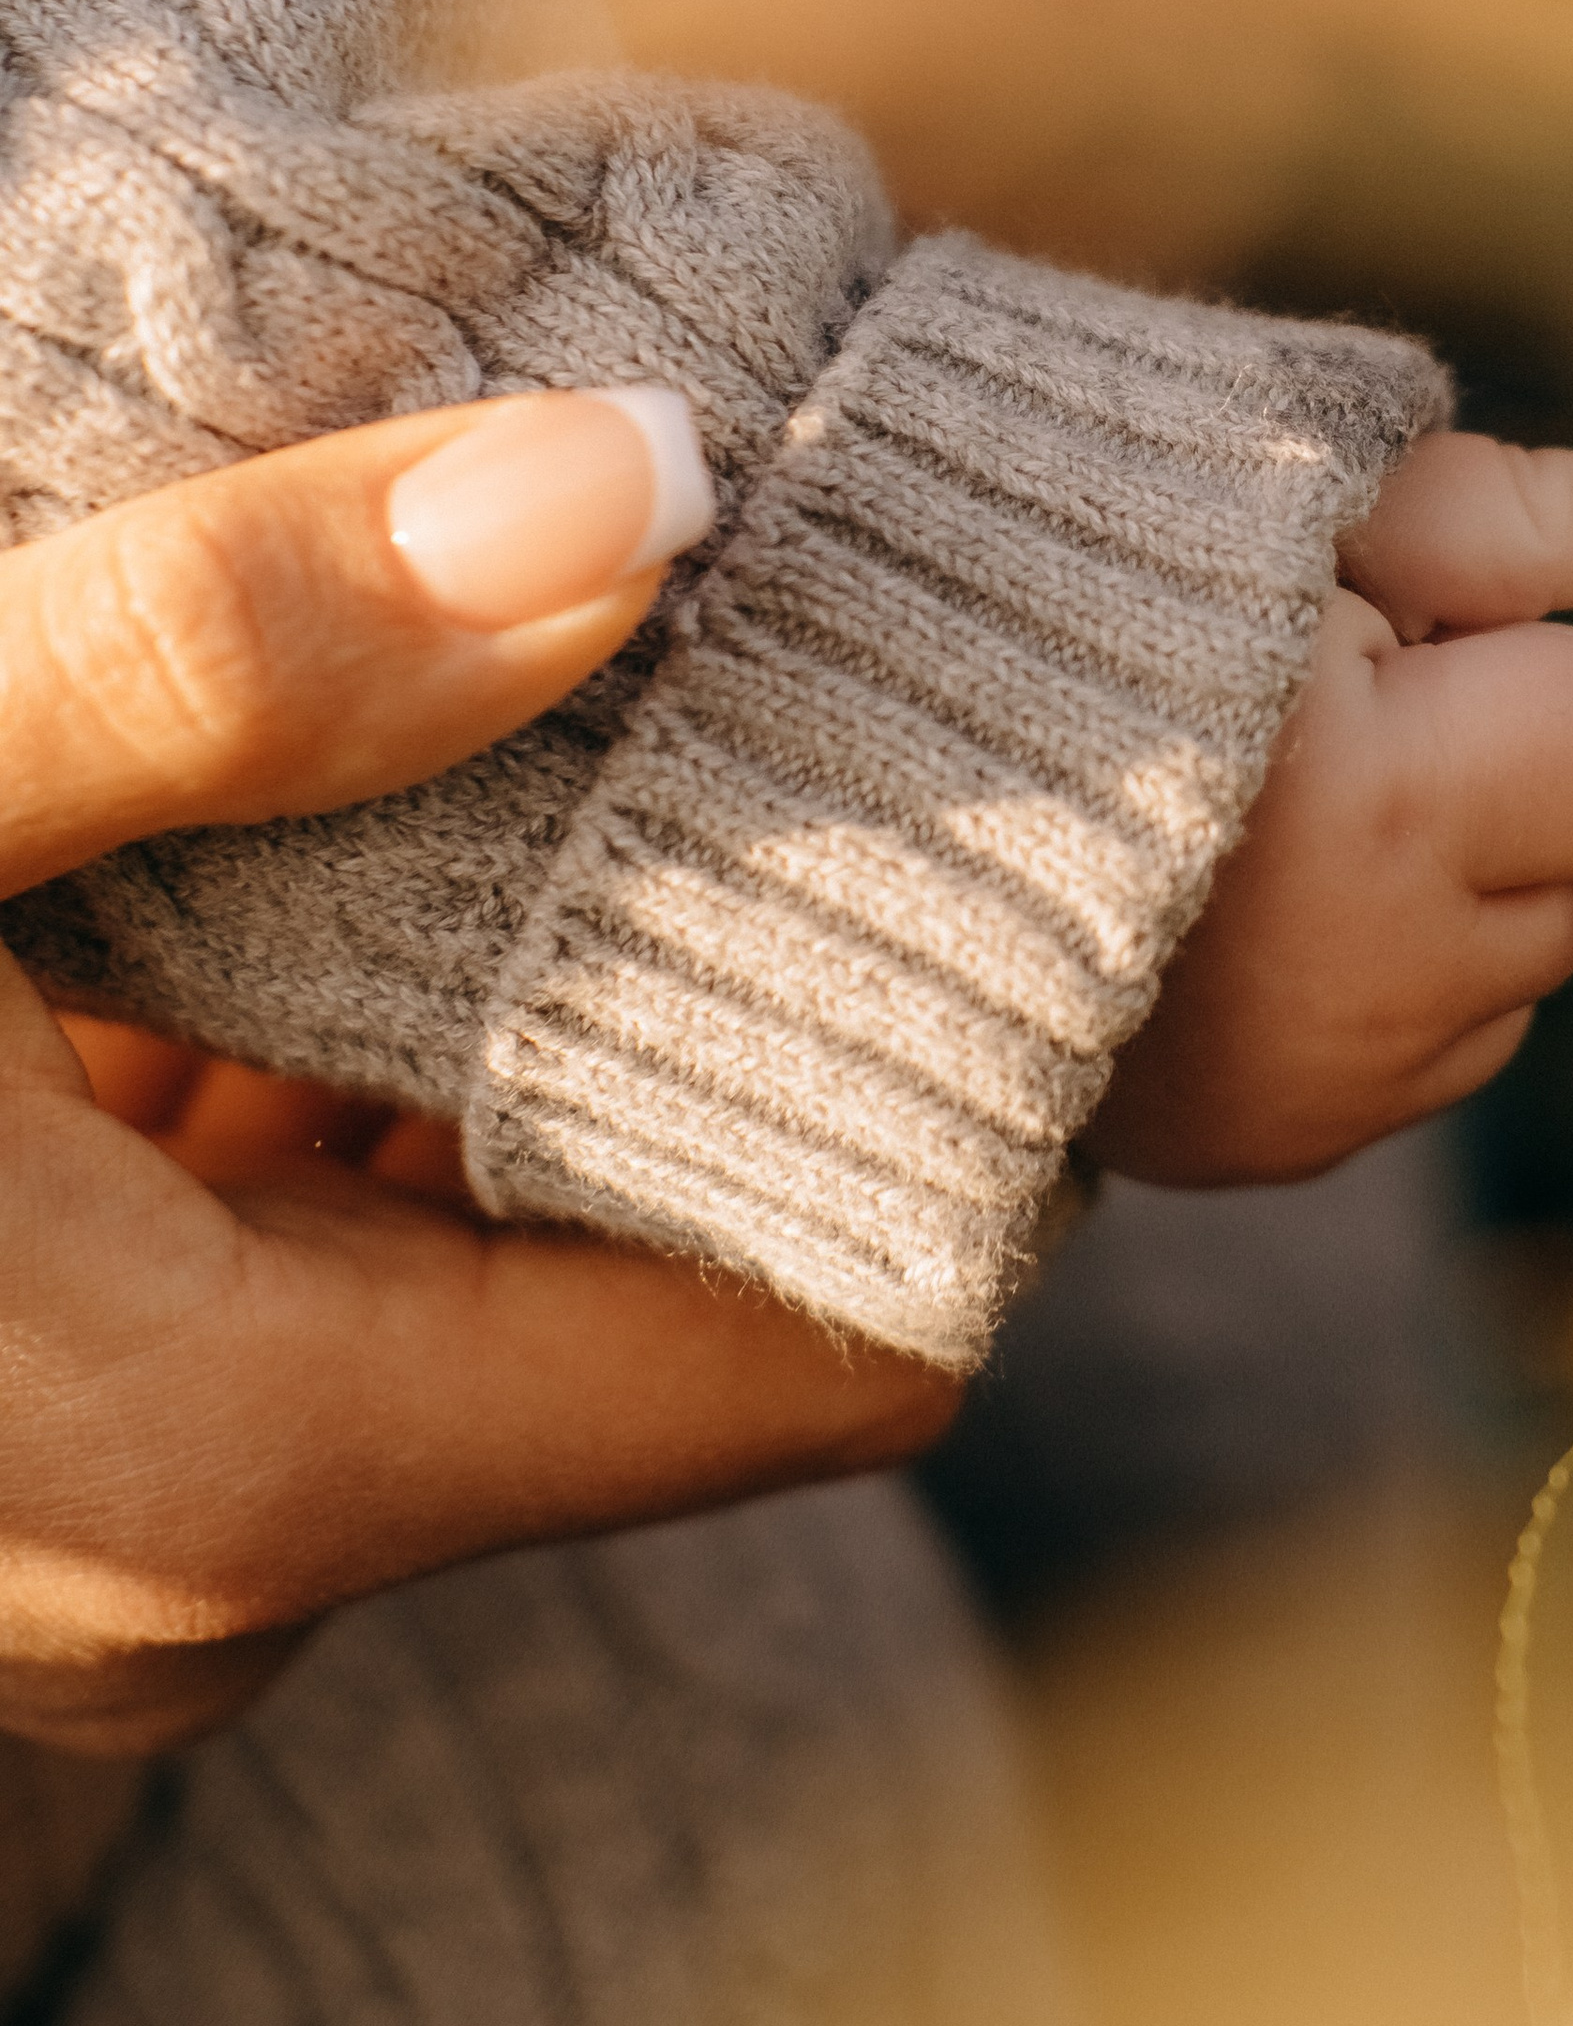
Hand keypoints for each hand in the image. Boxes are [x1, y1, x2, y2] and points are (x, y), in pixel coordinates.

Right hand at [0, 403, 958, 1759]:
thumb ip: (217, 660)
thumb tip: (633, 484)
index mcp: (235, 1457)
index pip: (828, 1333)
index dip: (967, 1089)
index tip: (1021, 830)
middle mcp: (217, 1541)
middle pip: (672, 1282)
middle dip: (758, 994)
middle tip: (840, 691)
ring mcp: (124, 1497)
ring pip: (483, 1238)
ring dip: (553, 990)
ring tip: (642, 697)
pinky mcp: (44, 1401)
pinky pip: (308, 1222)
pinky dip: (375, 1027)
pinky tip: (380, 796)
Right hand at [1086, 433, 1572, 1184]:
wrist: (870, 767)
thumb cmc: (1111, 586)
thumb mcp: (1309, 507)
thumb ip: (1528, 516)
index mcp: (1380, 797)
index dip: (1522, 675)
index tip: (1375, 652)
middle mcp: (1371, 975)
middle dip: (1493, 797)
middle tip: (1316, 735)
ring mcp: (1324, 1082)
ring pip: (1513, 982)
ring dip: (1437, 903)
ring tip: (1269, 824)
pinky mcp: (1277, 1149)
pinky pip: (1422, 1068)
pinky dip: (1371, 993)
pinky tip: (1242, 916)